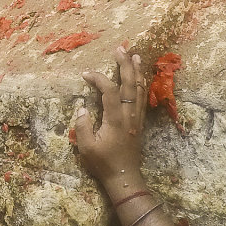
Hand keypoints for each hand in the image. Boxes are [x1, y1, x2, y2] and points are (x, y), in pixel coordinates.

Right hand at [72, 47, 147, 188]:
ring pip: (140, 90)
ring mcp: (136, 119)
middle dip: (125, 65)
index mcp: (115, 120)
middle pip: (130, 85)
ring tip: (135, 55)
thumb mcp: (86, 148)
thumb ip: (82, 126)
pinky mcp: (139, 123)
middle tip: (121, 48)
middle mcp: (129, 116)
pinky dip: (142, 84)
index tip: (85, 74)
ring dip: (137, 71)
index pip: (110, 92)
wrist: (124, 177)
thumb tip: (82, 107)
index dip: (98, 79)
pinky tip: (141, 77)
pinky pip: (143, 99)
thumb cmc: (103, 163)